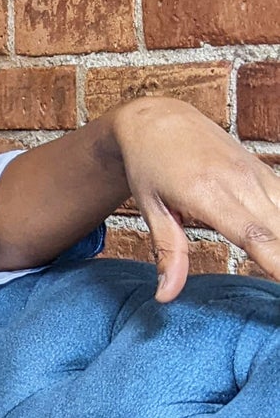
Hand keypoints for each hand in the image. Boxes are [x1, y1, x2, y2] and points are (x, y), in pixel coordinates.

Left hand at [112, 96, 279, 300]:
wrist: (157, 121)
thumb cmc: (149, 167)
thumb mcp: (151, 209)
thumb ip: (168, 252)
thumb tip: (166, 296)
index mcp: (208, 193)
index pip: (254, 235)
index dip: (278, 261)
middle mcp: (239, 182)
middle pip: (279, 229)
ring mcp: (255, 174)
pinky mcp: (263, 171)